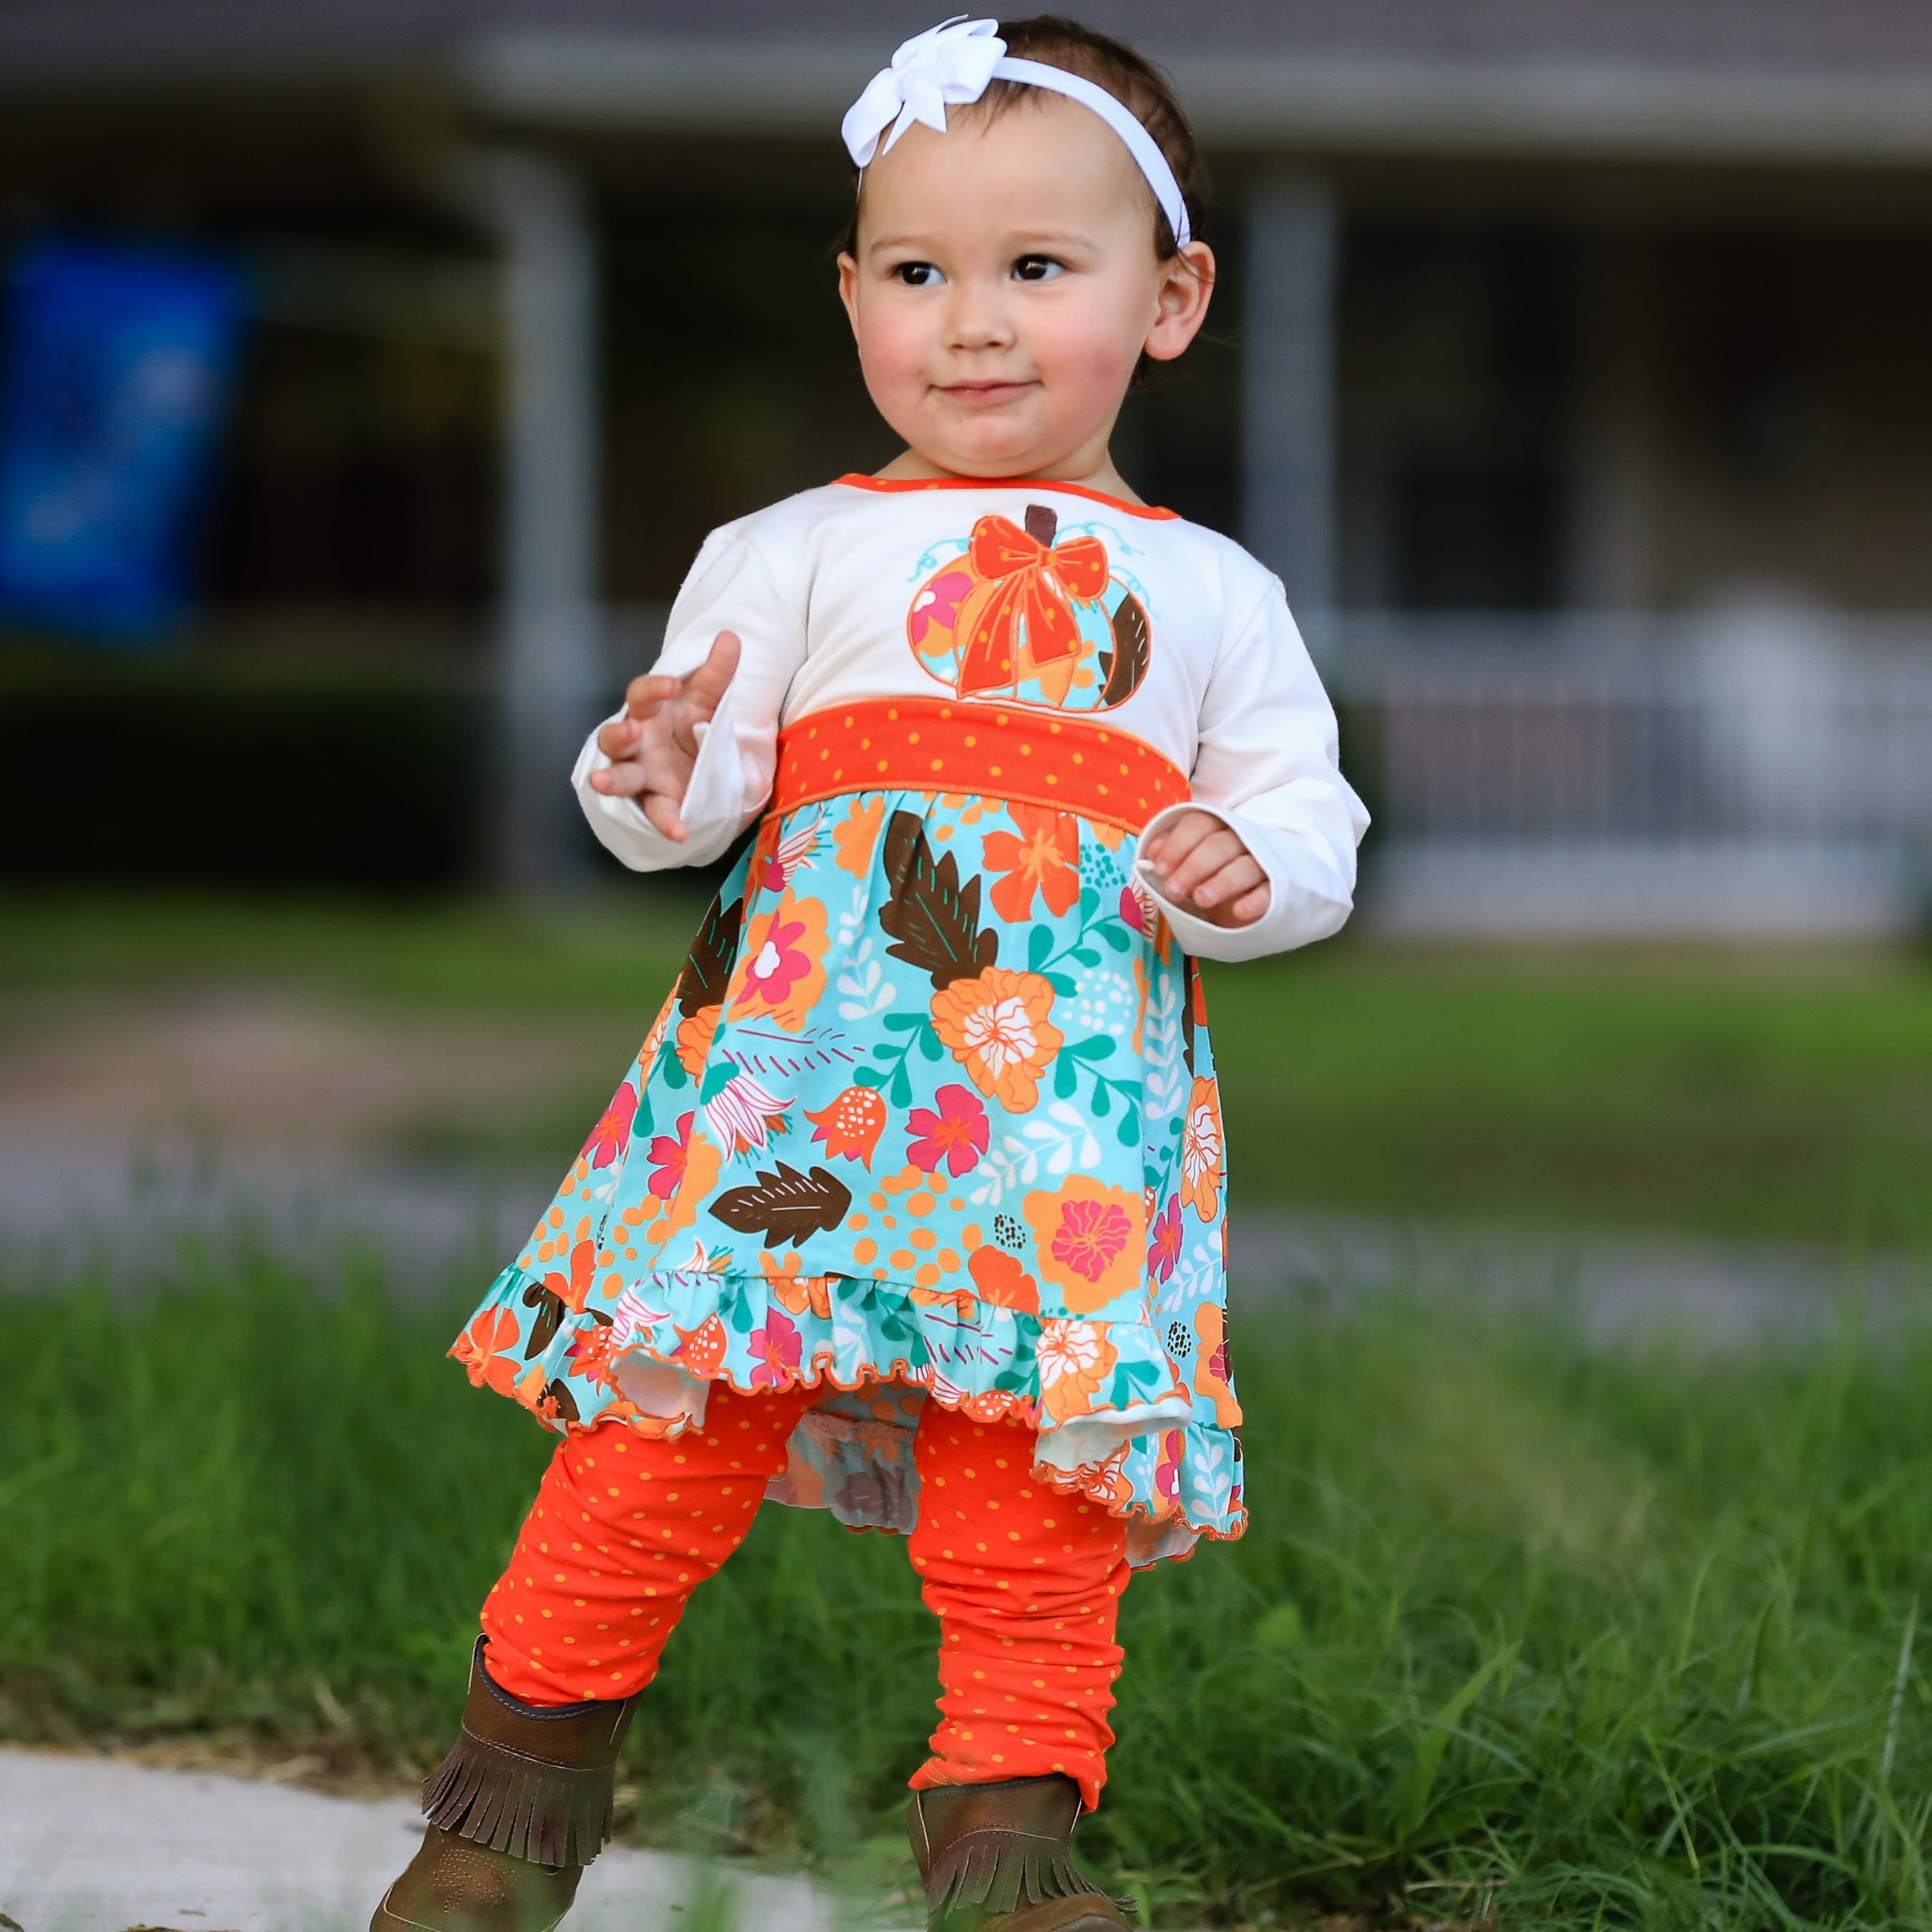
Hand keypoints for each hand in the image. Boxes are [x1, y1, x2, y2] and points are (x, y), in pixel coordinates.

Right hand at [587, 631, 740, 840]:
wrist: (700, 762)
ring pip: (619, 776)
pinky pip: (654, 813)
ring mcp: (640, 774)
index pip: (642, 694)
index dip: (653, 689)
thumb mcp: (707, 698)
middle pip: (615, 736)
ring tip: (602, 782)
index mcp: (649, 711)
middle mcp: (636, 742)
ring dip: (611, 780)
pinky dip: (665, 822)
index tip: (672, 686)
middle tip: (628, 732)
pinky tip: (678, 832)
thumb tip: (730, 637)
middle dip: (617, 735)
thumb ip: (717, 672)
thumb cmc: (691, 723)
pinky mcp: (653, 801)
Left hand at [1141, 810, 1269, 928]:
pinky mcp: (1279, 889)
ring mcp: (1263, 864)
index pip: (1199, 824)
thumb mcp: (1189, 865)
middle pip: (1219, 845)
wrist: (1251, 900)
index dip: (1178, 844)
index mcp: (1219, 829)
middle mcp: (1243, 841)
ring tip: (1201, 899)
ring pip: (1245, 867)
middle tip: (1173, 891)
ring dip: (1222, 882)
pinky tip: (1239, 911)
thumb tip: (1152, 850)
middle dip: (1193, 867)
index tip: (1160, 869)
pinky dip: (1256, 901)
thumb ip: (1172, 854)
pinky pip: (1270, 892)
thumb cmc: (1214, 876)